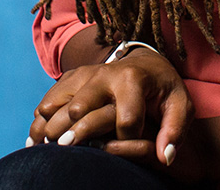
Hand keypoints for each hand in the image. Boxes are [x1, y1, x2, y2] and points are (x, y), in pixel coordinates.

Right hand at [28, 48, 193, 165]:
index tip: (130, 148)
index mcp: (132, 80)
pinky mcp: (72, 78)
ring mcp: (84, 75)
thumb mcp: (181, 105)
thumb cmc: (164, 88)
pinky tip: (37, 142)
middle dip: (75, 136)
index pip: (126, 120)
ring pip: (56, 104)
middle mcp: (104, 74)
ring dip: (48, 129)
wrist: (147, 62)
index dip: (129, 141)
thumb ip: (176, 131)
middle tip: (69, 154)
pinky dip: (40, 121)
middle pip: (80, 110)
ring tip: (44, 152)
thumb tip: (165, 157)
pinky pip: (48, 100)